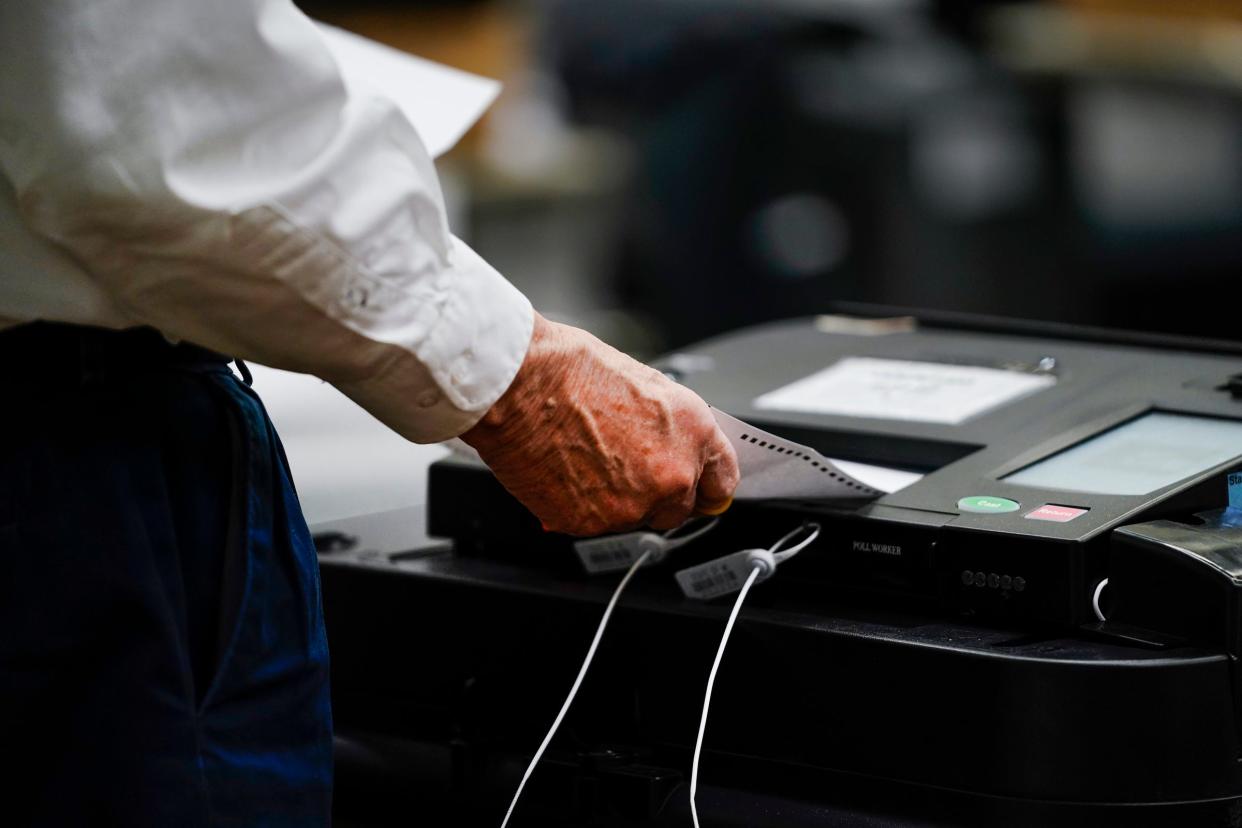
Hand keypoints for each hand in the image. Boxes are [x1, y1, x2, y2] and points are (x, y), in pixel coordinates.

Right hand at [462, 313, 738, 535]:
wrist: (519, 385)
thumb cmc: (571, 370)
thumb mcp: (645, 383)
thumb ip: (672, 427)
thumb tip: (676, 448)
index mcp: (693, 432)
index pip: (722, 481)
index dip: (706, 483)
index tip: (700, 489)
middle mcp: (671, 474)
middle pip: (679, 508)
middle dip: (656, 493)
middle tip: (622, 464)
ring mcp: (632, 505)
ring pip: (635, 517)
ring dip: (618, 499)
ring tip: (585, 458)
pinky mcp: (591, 524)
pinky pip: (596, 524)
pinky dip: (583, 506)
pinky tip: (566, 471)